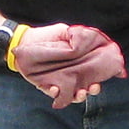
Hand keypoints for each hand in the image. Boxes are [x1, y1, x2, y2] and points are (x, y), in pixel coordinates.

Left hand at [11, 24, 125, 107]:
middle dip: (92, 90)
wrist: (26, 41)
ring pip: (73, 95)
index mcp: (79, 63)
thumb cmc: (47, 36)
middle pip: (87, 88)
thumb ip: (77, 36)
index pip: (94, 73)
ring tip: (80, 93)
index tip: (102, 78)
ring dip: (78, 96)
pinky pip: (54, 94)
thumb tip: (91, 41)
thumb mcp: (64, 31)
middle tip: (93, 87)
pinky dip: (56, 93)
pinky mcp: (47, 86)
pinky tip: (56, 88)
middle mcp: (72, 75)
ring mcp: (60, 82)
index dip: (100, 77)